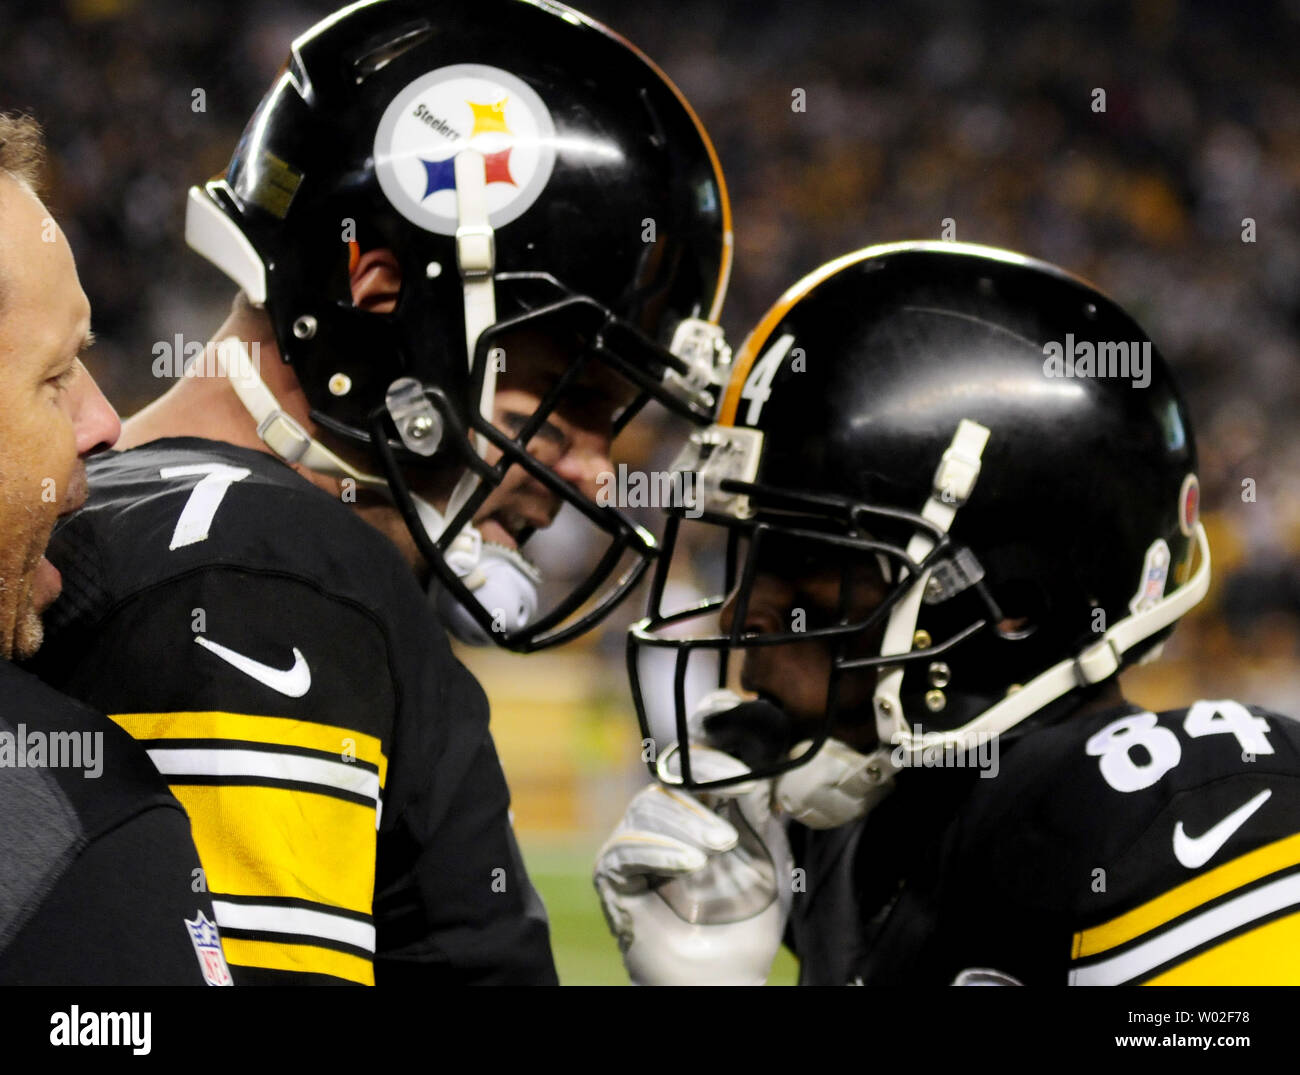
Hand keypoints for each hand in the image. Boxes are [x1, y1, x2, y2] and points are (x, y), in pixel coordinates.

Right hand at [593, 746, 792, 984]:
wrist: (728, 973)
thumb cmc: (749, 917)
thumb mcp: (769, 856)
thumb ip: (761, 812)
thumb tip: (759, 770)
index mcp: (698, 809)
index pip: (692, 767)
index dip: (712, 764)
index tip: (742, 780)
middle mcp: (663, 822)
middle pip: (666, 785)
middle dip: (700, 806)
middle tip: (728, 839)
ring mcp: (636, 846)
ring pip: (646, 809)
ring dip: (683, 827)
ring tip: (711, 857)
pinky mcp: (613, 875)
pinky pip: (626, 848)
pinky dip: (659, 850)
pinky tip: (689, 864)